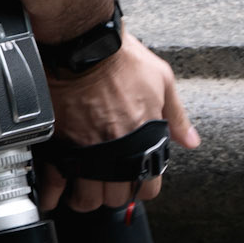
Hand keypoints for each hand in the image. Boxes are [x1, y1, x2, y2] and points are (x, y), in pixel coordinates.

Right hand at [36, 31, 199, 214]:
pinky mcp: (59, 141)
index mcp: (142, 140)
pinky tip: (54, 196)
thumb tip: (190, 141)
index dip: (141, 186)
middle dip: (112, 193)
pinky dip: (53, 193)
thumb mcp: (161, 80)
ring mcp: (85, 149)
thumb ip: (175, 116)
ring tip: (82, 189)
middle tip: (106, 182)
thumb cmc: (121, 57)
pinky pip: (54, 180)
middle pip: (115, 198)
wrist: (84, 43)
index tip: (133, 179)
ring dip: (85, 197)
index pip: (148, 188)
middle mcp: (115, 151)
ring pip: (86, 198)